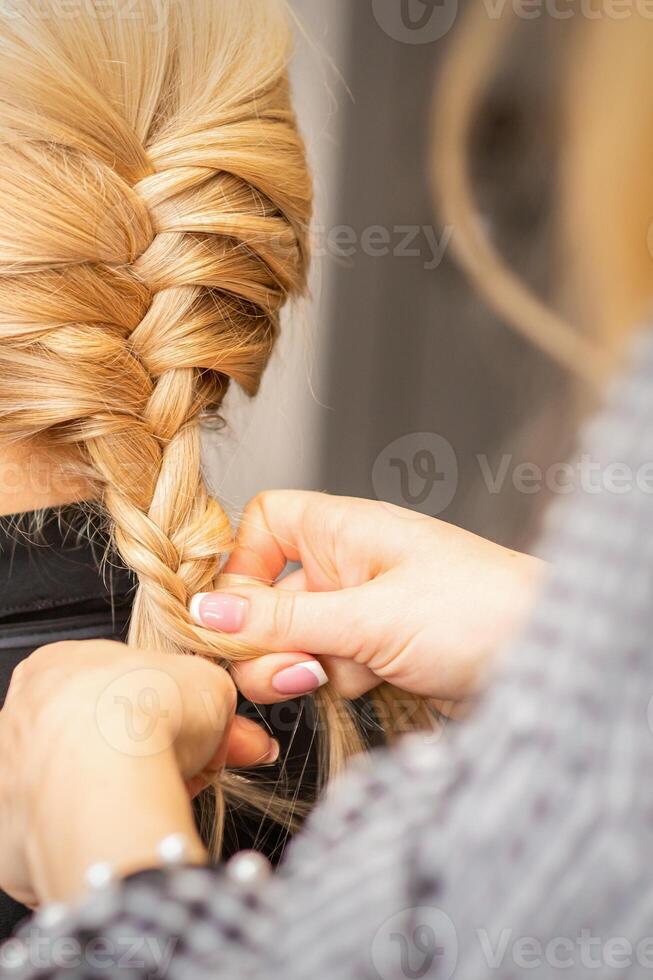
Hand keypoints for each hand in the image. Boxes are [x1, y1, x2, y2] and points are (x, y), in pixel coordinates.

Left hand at [0, 640, 277, 905]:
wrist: (107, 777)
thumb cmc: (140, 714)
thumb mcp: (208, 682)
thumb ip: (213, 697)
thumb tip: (232, 721)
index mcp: (59, 664)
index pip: (118, 687)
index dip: (168, 710)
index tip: (197, 731)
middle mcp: (24, 715)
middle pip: (100, 735)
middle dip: (153, 753)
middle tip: (198, 767)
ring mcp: (13, 774)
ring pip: (80, 784)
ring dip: (128, 790)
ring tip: (169, 798)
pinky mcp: (11, 832)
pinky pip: (63, 832)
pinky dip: (99, 831)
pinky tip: (132, 826)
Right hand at [190, 491, 544, 703]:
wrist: (549, 662)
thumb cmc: (480, 610)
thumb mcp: (369, 615)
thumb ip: (282, 619)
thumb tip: (206, 612)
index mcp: (344, 530)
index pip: (263, 524)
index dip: (241, 564)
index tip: (237, 613)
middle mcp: (347, 565)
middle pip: (267, 596)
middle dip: (269, 640)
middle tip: (296, 671)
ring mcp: (362, 611)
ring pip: (293, 641)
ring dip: (307, 668)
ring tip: (350, 674)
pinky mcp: (378, 653)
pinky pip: (327, 669)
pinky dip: (340, 684)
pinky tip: (379, 684)